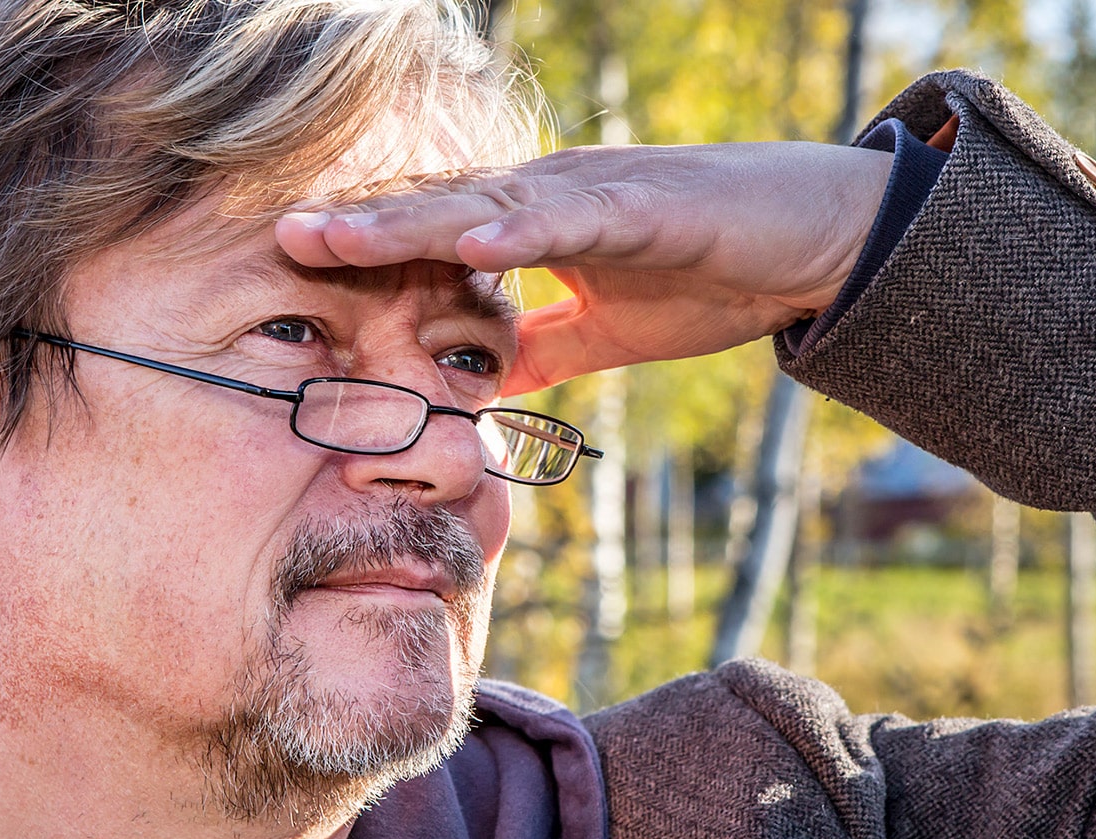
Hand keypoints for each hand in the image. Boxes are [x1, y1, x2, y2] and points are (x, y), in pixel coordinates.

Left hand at [275, 141, 892, 393]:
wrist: (820, 240)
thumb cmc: (715, 274)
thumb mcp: (607, 329)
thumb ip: (543, 348)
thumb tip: (481, 387)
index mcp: (536, 226)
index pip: (433, 240)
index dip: (365, 255)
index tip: (288, 278)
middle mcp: (551, 197)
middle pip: (435, 212)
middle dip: (356, 228)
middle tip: (276, 241)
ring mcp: (595, 194)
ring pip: (484, 204)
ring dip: (406, 222)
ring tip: (334, 236)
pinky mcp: (648, 205)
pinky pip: (575, 217)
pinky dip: (520, 227)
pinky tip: (472, 239)